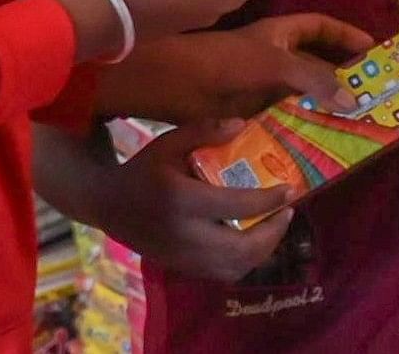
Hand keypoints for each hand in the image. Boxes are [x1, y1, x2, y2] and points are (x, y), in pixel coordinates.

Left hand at [96, 12, 375, 124]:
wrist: (167, 87)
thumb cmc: (219, 62)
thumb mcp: (272, 63)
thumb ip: (313, 78)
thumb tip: (353, 98)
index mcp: (277, 35)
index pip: (319, 28)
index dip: (345, 36)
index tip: (373, 50)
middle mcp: (271, 59)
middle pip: (314, 66)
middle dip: (341, 79)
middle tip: (372, 98)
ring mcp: (259, 89)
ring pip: (300, 98)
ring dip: (322, 110)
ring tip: (353, 128)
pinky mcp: (247, 117)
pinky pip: (282, 123)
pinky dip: (300, 132)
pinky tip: (316, 147)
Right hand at [101, 125, 299, 277]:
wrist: (108, 205)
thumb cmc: (143, 170)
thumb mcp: (168, 142)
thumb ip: (205, 130)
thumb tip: (243, 125)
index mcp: (181, 200)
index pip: (236, 206)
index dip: (268, 200)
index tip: (290, 190)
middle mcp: (183, 234)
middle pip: (241, 247)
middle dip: (272, 233)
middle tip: (287, 212)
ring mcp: (182, 257)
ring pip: (234, 266)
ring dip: (263, 250)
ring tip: (275, 226)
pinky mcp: (182, 267)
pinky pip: (222, 273)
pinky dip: (244, 261)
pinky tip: (253, 241)